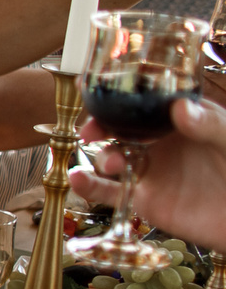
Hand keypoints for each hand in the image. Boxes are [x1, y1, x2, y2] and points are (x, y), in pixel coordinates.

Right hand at [73, 98, 225, 248]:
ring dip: (101, 157)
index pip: (145, 102)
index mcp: (180, 121)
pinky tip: (78, 179)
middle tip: (92, 130)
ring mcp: (149, 171)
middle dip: (101, 126)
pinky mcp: (144, 199)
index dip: (119, 95)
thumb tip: (179, 108)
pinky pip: (109, 192)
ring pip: (112, 158)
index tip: (97, 89)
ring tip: (112, 165)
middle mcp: (160, 143)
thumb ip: (210, 125)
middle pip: (120, 128)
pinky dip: (88, 186)